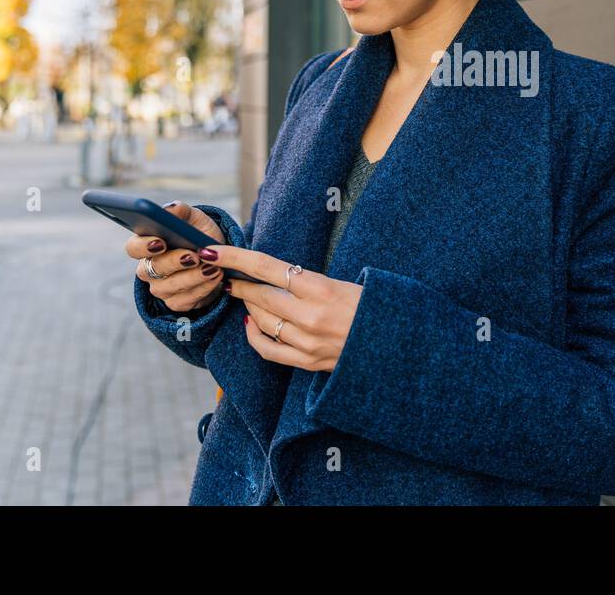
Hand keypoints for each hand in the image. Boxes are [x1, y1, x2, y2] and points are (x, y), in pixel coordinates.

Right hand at [126, 201, 226, 312]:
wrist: (221, 258)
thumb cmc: (201, 235)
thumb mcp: (196, 219)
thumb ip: (181, 211)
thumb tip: (169, 209)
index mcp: (147, 245)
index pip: (133, 247)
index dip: (144, 246)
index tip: (161, 242)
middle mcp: (149, 269)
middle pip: (152, 269)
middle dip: (174, 262)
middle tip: (194, 256)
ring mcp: (161, 288)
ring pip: (169, 287)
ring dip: (193, 277)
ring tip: (213, 267)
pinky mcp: (176, 302)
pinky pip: (184, 300)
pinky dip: (202, 289)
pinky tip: (215, 279)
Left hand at [198, 244, 361, 371]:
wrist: (400, 344)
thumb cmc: (375, 306)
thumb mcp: (346, 283)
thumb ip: (309, 281)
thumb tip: (275, 274)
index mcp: (323, 288)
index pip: (267, 268)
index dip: (236, 258)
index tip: (214, 251)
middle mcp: (311, 316)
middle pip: (259, 295)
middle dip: (239, 284)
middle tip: (228, 276)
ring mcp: (308, 343)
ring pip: (261, 321)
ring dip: (248, 306)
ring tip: (246, 296)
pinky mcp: (308, 362)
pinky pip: (268, 349)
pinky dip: (254, 335)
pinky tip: (251, 324)